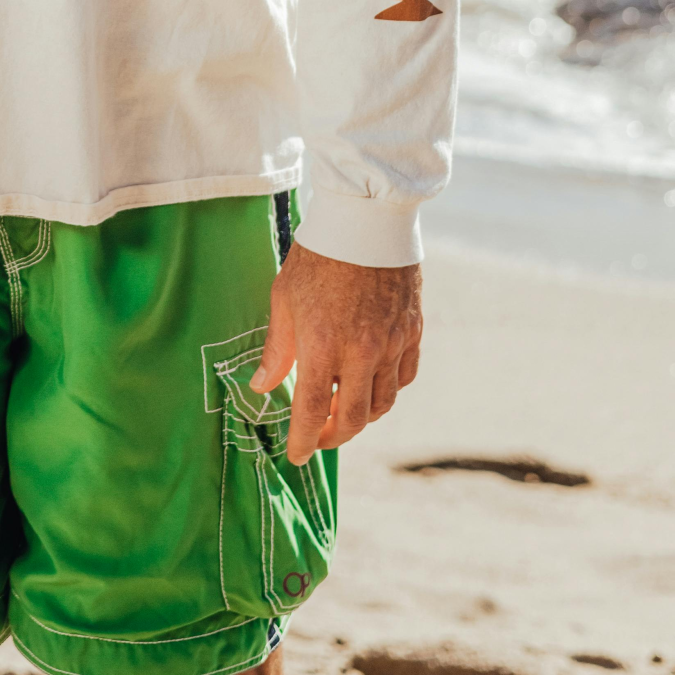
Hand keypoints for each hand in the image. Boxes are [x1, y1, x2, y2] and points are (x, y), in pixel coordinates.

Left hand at [252, 243, 422, 463]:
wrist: (365, 219)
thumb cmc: (317, 255)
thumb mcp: (284, 298)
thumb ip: (277, 349)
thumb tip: (262, 386)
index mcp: (322, 345)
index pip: (312, 413)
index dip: (302, 441)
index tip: (295, 455)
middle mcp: (361, 352)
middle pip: (352, 419)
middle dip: (332, 437)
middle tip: (317, 438)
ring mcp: (391, 344)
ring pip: (381, 403)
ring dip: (360, 416)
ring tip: (341, 410)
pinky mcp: (412, 332)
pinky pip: (403, 378)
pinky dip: (387, 390)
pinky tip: (371, 384)